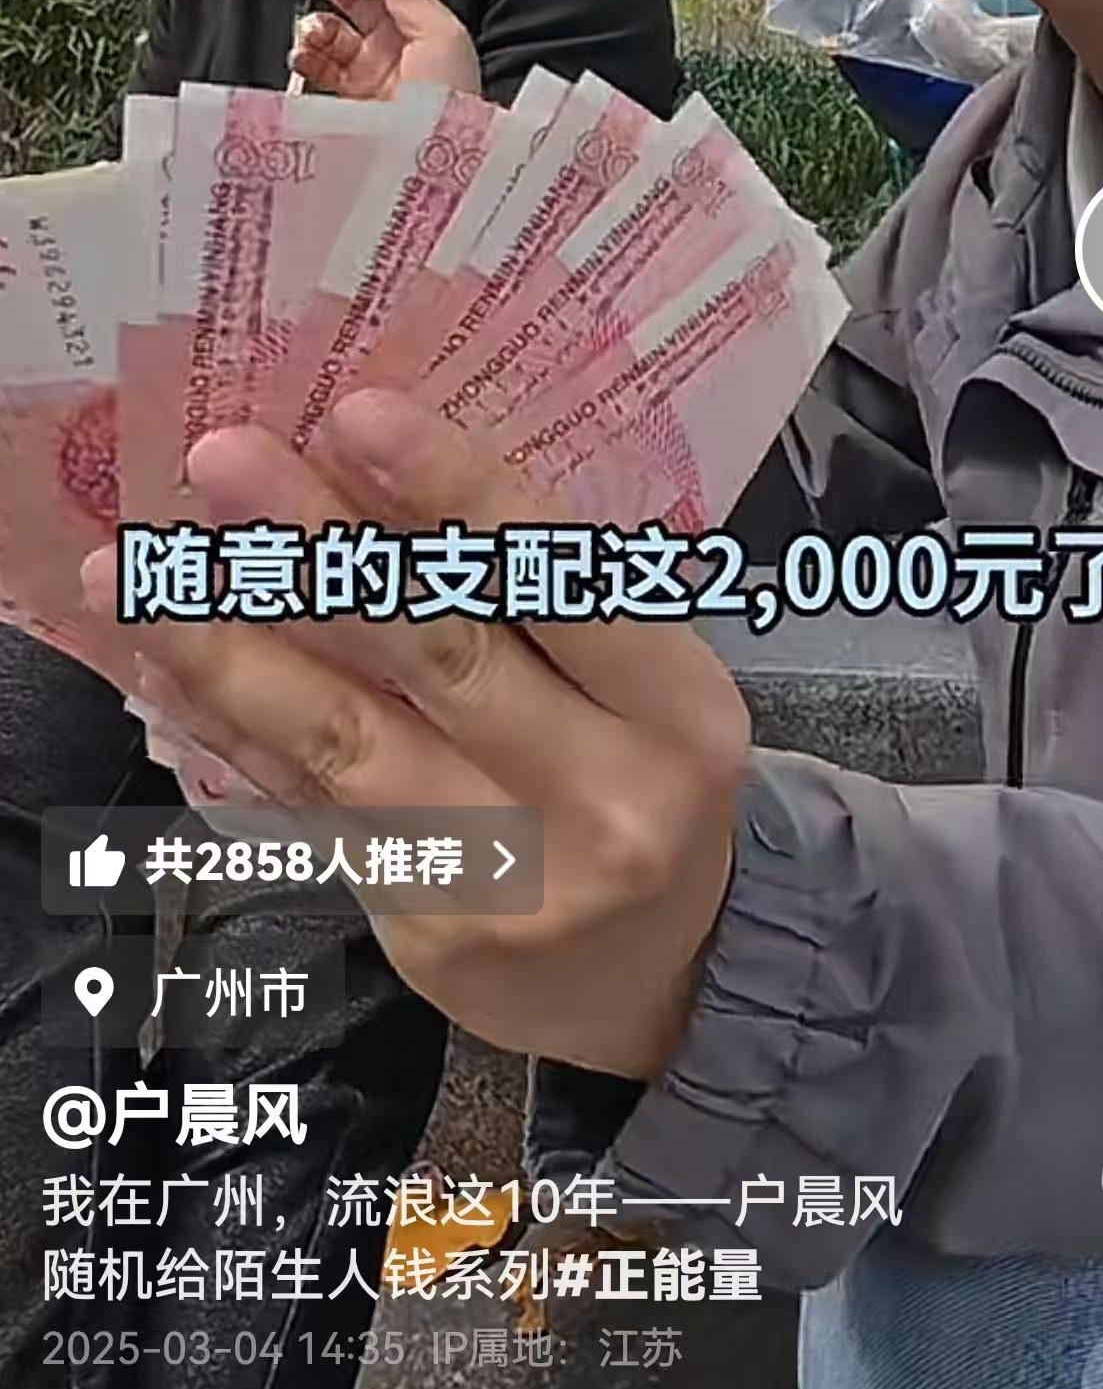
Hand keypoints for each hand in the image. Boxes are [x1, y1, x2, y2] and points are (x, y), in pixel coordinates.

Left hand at [81, 393, 749, 1079]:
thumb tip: (364, 458)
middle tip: (221, 463)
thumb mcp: (642, 678)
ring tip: (140, 571)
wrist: (660, 975)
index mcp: (677, 708)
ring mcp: (512, 879)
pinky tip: (165, 670)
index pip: (555, 581)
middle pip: (439, 651)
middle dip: (317, 546)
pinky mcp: (427, 931)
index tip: (355, 413)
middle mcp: (605, 798)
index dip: (453, 491)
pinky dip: (229, 731)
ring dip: (230, 644)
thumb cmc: (643, 777)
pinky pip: (308, 808)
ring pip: (347, 740)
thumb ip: (534, 590)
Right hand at [289, 0, 480, 100]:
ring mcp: (367, 75)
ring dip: (317, 24)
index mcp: (421, 29)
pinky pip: (318, 70)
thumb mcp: (441, 36)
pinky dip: (305, 57)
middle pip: (354, 7)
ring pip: (331, 36)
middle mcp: (393, 50)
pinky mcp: (346, 101)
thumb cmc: (450, 98)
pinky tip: (305, 53)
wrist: (432, 160)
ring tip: (316, 30)